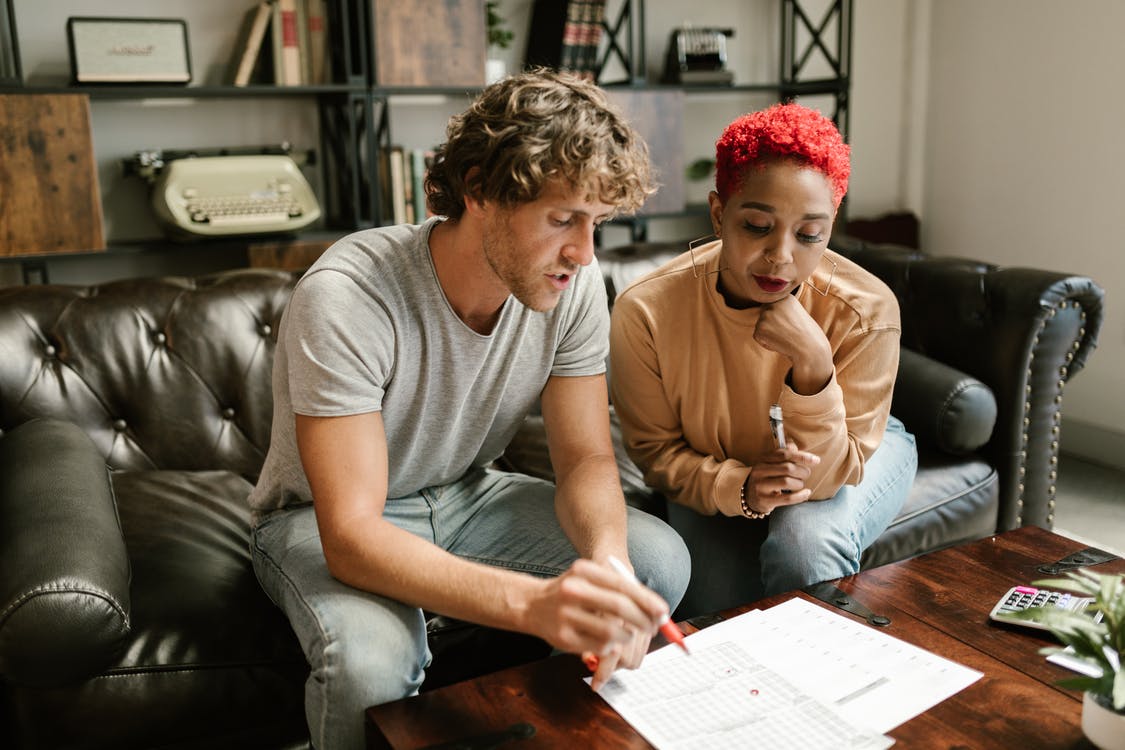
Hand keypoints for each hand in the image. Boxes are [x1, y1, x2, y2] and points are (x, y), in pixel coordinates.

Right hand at [525, 558, 667, 688]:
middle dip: (642, 620)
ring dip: (627, 636)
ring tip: (629, 635)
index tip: (663, 612)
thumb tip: (656, 610)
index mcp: (583, 571)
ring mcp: (565, 614)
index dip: (647, 600)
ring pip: (611, 630)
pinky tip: (611, 643)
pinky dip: (611, 647)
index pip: (622, 585)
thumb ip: (619, 588)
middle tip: (652, 628)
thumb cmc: (570, 591)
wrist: (532, 604)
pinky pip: (598, 646)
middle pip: (619, 607)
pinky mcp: (562, 637)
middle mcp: (572, 590)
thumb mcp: (590, 578)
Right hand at [744, 441, 820, 513]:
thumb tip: (793, 444)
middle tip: (806, 474)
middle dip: (802, 471)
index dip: (802, 456)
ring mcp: (761, 486)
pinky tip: (806, 493)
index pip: (784, 454)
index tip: (815, 460)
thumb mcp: (771, 464)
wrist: (748, 496)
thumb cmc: (766, 478)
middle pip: (787, 468)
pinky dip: (800, 496)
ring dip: (799, 483)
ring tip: (800, 484)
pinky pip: (787, 498)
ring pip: (787, 482)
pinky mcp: (765, 500)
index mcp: (763, 460)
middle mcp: (760, 471)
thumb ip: (783, 454)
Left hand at [754, 296, 832, 394]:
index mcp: (786, 297)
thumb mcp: (797, 314)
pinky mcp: (760, 327)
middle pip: (764, 314)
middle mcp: (775, 303)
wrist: (810, 348)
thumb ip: (782, 310)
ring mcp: (766, 315)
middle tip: (787, 333)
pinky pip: (757, 336)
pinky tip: (780, 343)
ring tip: (785, 337)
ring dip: (769, 334)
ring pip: (760, 326)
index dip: (780, 319)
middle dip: (772, 325)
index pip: (773, 307)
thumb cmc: (806, 335)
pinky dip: (766, 343)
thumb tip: (765, 312)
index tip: (791, 325)